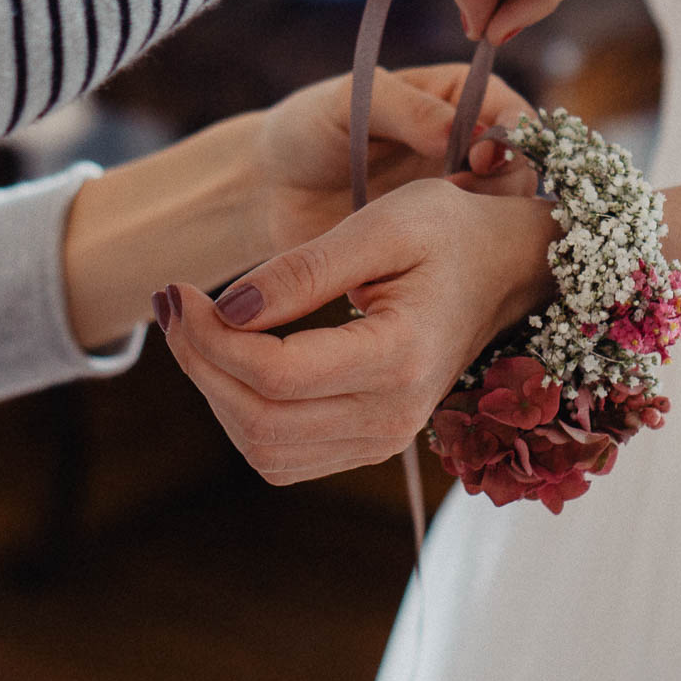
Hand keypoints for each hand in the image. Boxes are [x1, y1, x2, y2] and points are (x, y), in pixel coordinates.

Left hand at [156, 179, 559, 483]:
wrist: (508, 269)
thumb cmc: (449, 233)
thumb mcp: (380, 225)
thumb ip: (303, 268)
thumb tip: (228, 309)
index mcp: (401, 356)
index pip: (277, 374)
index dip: (210, 337)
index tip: (178, 289)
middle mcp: (395, 415)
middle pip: (259, 420)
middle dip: (198, 363)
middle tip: (173, 304)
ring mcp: (385, 438)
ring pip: (263, 448)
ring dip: (214, 392)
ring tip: (195, 329)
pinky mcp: (370, 443)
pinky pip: (283, 455)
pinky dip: (242, 415)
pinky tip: (234, 359)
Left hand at [256, 64, 535, 253]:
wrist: (270, 187)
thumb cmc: (308, 128)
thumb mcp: (350, 102)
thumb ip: (404, 110)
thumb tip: (458, 135)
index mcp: (460, 100)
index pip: (513, 116)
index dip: (509, 139)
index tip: (479, 161)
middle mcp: (472, 153)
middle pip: (520, 173)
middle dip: (499, 189)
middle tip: (457, 200)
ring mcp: (460, 204)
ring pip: (503, 222)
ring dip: (481, 230)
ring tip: (433, 233)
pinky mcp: (442, 247)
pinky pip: (471, 256)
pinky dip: (461, 261)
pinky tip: (426, 265)